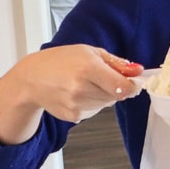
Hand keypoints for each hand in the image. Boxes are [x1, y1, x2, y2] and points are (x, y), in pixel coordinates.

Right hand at [0, 45, 142, 143]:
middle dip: (116, 87)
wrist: (31, 79)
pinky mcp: (73, 116)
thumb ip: (116, 63)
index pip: (123, 86)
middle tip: (102, 77)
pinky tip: (77, 93)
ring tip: (86, 84)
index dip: (133, 86)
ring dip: (104, 95)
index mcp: (88, 68)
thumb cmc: (60, 60)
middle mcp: (82, 88)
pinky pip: (94, 110)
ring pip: (107, 104)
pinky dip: (92, 103)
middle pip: (117, 96)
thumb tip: (138, 71)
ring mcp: (76, 104)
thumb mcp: (90, 51)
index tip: (134, 82)